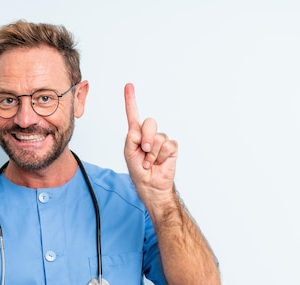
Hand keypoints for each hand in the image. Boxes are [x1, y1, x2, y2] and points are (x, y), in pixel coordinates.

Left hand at [124, 83, 177, 197]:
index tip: (128, 86)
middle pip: (149, 123)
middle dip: (146, 138)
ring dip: (152, 153)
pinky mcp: (171, 148)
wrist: (150, 184)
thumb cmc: (138, 170)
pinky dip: (161, 156)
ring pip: (158, 137)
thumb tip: (138, 129)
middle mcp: (149, 134)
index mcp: (136, 134)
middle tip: (144, 151)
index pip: (133, 114)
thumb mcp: (129, 153)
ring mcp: (161, 140)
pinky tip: (159, 162)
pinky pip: (168, 145)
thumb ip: (132, 138)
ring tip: (150, 161)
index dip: (131, 100)